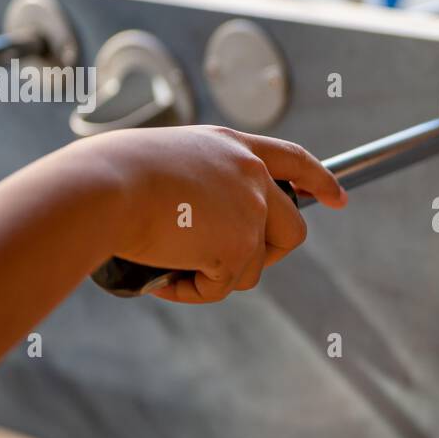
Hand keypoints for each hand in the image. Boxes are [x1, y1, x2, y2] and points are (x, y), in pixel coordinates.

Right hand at [72, 125, 345, 302]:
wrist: (100, 189)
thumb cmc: (108, 176)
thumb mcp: (162, 162)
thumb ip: (195, 182)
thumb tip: (195, 224)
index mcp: (231, 146)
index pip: (293, 159)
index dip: (319, 180)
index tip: (337, 198)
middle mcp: (250, 174)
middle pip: (292, 228)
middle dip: (267, 255)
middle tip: (226, 265)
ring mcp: (249, 211)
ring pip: (252, 266)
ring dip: (215, 275)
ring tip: (172, 266)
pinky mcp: (237, 247)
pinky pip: (222, 286)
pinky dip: (194, 291)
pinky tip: (164, 280)